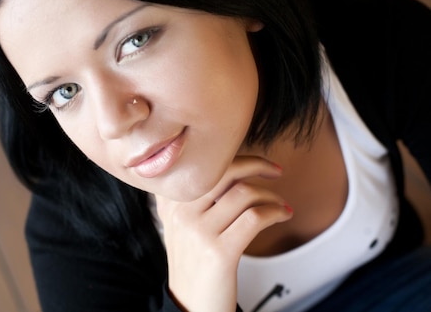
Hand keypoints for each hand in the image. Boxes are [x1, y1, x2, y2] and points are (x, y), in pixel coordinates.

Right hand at [155, 156, 291, 311]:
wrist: (192, 308)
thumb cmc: (193, 266)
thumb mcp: (178, 227)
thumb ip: (184, 198)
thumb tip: (209, 168)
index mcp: (170, 204)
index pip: (204, 165)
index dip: (234, 157)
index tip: (254, 161)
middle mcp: (180, 214)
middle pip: (223, 171)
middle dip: (255, 164)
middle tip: (274, 170)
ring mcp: (199, 233)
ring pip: (243, 193)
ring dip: (271, 194)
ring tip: (281, 203)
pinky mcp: (219, 253)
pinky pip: (255, 217)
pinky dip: (275, 212)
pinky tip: (282, 216)